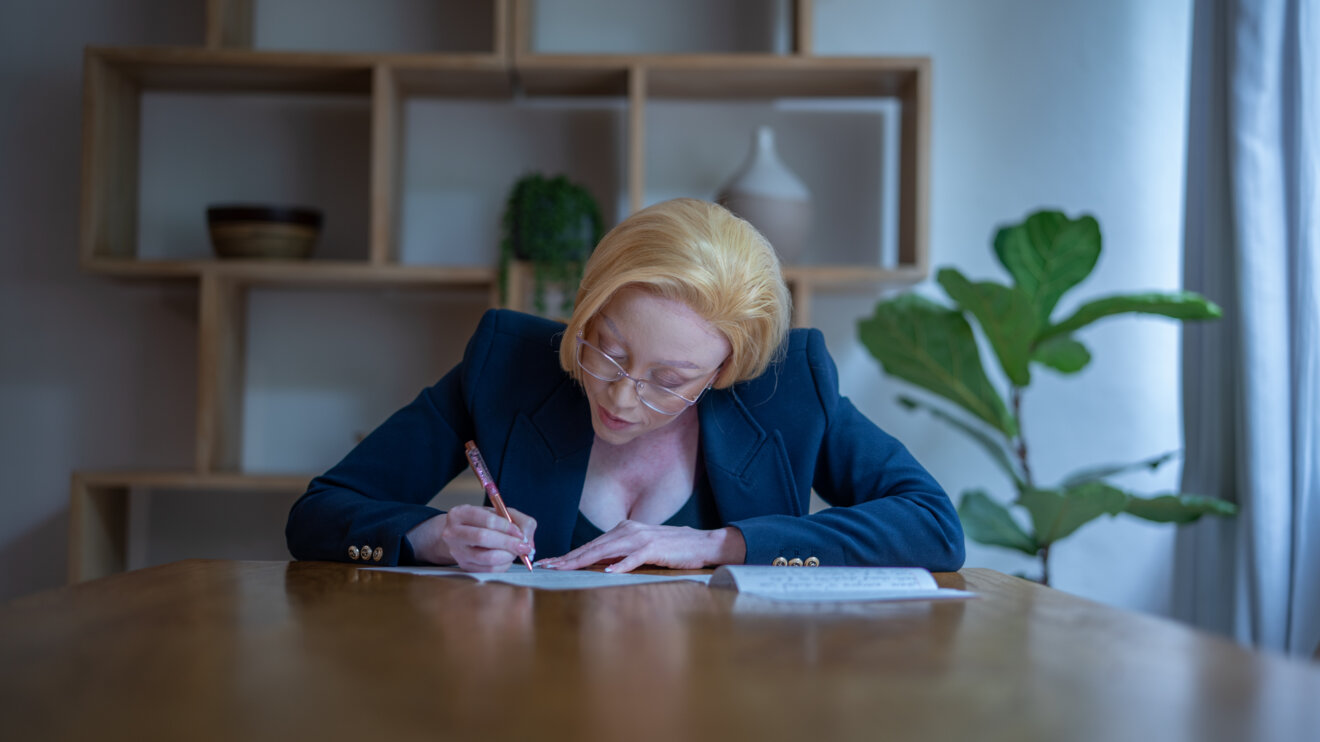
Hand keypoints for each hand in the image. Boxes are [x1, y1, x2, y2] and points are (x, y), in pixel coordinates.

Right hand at [407, 504, 535, 571]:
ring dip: (507, 556)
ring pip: (486, 557)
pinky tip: (507, 558)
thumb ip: (519, 520)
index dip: (507, 527)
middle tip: (524, 546)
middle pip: (483, 537)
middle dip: (508, 543)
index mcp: (460, 513)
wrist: (461, 536)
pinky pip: (488, 570)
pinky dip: (503, 565)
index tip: (520, 533)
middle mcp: (453, 532)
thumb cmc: (483, 522)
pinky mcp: (463, 566)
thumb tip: (527, 540)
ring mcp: (457, 551)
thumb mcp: (499, 513)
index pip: (486, 519)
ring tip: (515, 552)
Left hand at [535, 521, 744, 573]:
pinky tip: (606, 572)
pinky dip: (619, 565)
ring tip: (565, 569)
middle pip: (592, 547)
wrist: (701, 543)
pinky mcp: (654, 548)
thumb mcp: (640, 549)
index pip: (590, 545)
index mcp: (623, 529)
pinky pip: (633, 558)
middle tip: (546, 566)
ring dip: (583, 561)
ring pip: (605, 551)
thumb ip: (619, 554)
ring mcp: (641, 538)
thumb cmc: (671, 548)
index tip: (549, 563)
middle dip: (567, 558)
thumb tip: (596, 564)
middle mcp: (628, 530)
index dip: (568, 554)